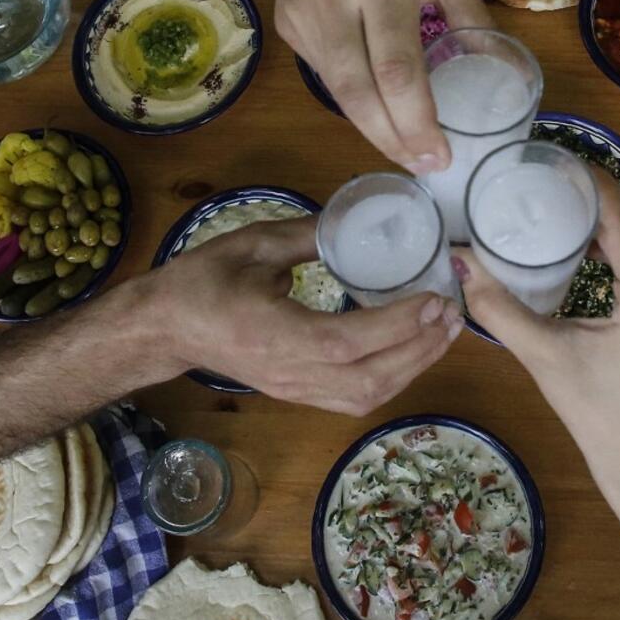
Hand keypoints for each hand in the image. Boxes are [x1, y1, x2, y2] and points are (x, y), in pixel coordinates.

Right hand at [153, 216, 463, 414]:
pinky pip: (354, 399)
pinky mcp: (298, 395)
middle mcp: (288, 372)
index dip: (396, 326)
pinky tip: (413, 352)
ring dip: (413, 368)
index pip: (346, 342)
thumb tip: (359, 219)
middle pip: (367, 379)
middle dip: (419, 349)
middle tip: (453, 315)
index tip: (434, 298)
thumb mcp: (252, 244)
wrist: (165, 328)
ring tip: (443, 333)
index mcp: (272, 333)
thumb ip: (308, 234)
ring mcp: (294, 390)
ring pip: (366, 396)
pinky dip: (392, 380)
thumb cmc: (202, 282)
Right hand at [276, 0, 493, 173]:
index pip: (397, 73)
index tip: (440, 158)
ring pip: (336, 92)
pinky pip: (323, 74)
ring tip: (405, 148)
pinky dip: (353, 99)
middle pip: (358, 96)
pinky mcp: (286, 21)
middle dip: (392, 141)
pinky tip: (378, 111)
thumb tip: (497, 74)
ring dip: (373, 127)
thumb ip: (468, 16)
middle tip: (422, 167)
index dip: (417, 124)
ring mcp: (300, 11)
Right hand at [454, 173, 619, 483]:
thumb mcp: (541, 355)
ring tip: (569, 209)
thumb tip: (458, 260)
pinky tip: (596, 247)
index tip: (562, 161)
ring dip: (615, 226)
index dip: (595, 186)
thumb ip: (497, 306)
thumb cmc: (592, 410)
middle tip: (555, 183)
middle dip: (599, 202)